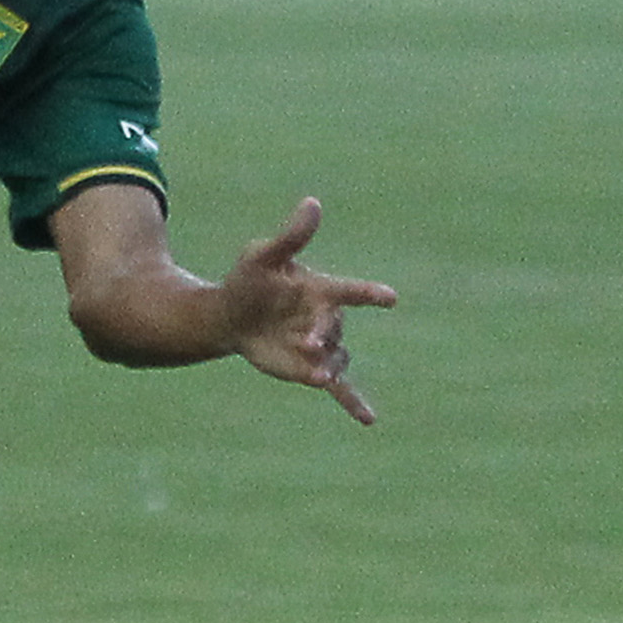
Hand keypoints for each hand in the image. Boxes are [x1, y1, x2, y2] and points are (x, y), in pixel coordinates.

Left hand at [218, 196, 399, 423]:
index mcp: (322, 290)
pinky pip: (340, 388)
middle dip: (324, 335)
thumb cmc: (249, 280)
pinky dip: (353, 402)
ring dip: (329, 368)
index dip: (370, 294)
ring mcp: (322, 346)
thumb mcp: (262, 256)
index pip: (351, 291)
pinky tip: (369, 420)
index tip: (390, 298)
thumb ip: (292, 236)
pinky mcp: (312, 368)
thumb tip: (313, 203)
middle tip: (307, 343)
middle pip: (335, 328)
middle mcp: (328, 319)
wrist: (232, 316)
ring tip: (319, 378)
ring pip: (336, 358)